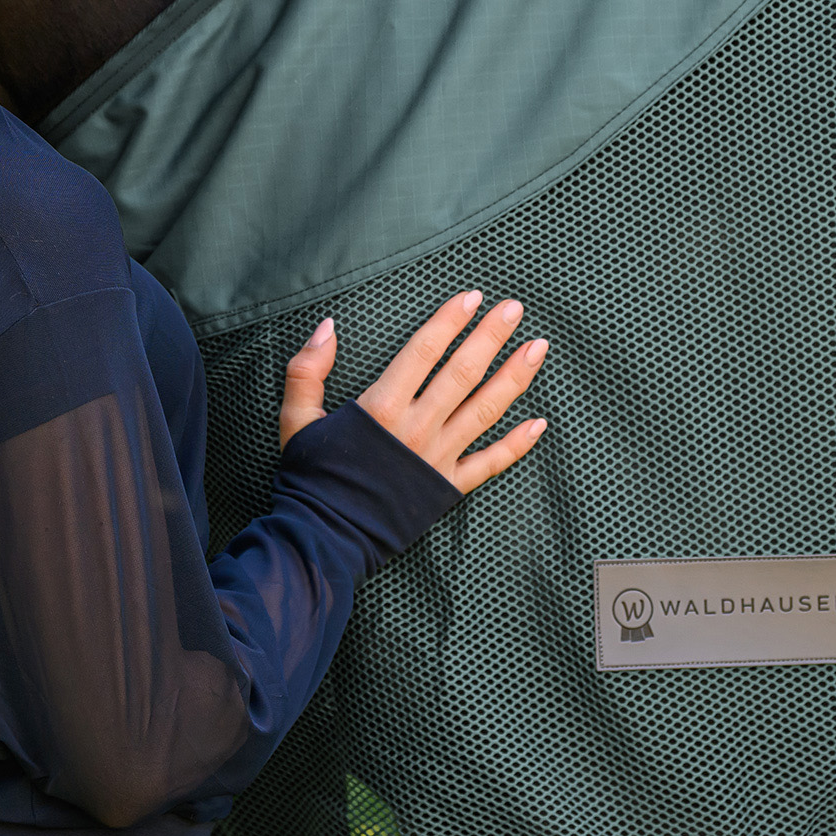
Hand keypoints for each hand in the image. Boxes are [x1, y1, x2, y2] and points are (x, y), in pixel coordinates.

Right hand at [278, 290, 547, 493]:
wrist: (324, 538)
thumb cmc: (310, 478)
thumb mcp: (296, 419)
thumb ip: (308, 370)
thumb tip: (328, 326)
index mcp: (381, 407)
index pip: (424, 351)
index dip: (449, 321)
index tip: (472, 297)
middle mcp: (416, 428)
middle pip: (462, 373)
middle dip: (491, 337)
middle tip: (515, 309)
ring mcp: (437, 458)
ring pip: (484, 410)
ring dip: (514, 377)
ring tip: (537, 349)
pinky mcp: (447, 489)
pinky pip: (489, 463)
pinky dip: (516, 444)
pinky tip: (539, 424)